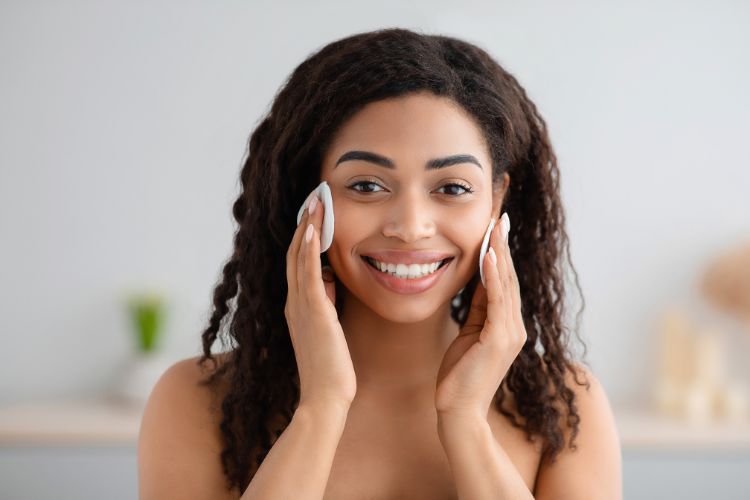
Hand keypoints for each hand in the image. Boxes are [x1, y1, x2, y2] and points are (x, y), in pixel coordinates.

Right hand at [285, 192, 356, 410]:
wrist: (325, 399)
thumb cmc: (331, 369)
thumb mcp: (328, 329)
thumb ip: (326, 304)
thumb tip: (330, 279)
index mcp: (299, 306)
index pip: (299, 261)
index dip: (304, 234)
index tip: (315, 212)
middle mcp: (295, 301)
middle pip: (295, 252)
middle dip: (304, 222)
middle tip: (314, 196)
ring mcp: (301, 306)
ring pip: (298, 256)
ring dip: (306, 226)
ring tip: (315, 200)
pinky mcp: (313, 311)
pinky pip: (308, 273)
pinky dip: (308, 248)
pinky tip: (313, 228)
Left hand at [434, 213, 525, 417]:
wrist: (458, 411)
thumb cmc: (459, 375)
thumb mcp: (468, 333)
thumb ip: (478, 308)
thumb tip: (480, 279)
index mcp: (507, 325)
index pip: (505, 281)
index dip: (500, 252)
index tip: (497, 225)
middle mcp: (515, 327)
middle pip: (510, 276)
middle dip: (503, 244)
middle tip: (500, 214)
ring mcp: (510, 334)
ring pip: (506, 284)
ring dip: (500, 253)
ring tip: (496, 226)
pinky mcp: (499, 340)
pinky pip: (497, 301)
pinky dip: (494, 277)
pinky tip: (489, 256)